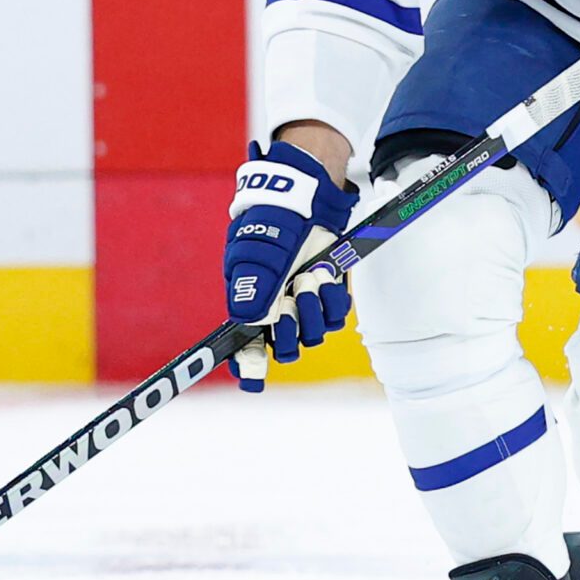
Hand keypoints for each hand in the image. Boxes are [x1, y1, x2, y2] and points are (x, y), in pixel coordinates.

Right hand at [222, 138, 355, 388]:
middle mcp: (275, 310)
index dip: (248, 364)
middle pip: (285, 347)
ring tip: (309, 277)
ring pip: (313, 335)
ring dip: (313, 309)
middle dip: (291, 329)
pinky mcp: (327, 294)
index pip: (245, 346)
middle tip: (291, 302)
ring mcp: (302, 304)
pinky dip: (332, 299)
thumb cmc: (271, 225)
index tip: (253, 379)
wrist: (305, 200)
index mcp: (248, 304)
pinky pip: (334, 316)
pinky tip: (325, 277)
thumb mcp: (256, 255)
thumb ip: (252, 290)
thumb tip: (250, 325)